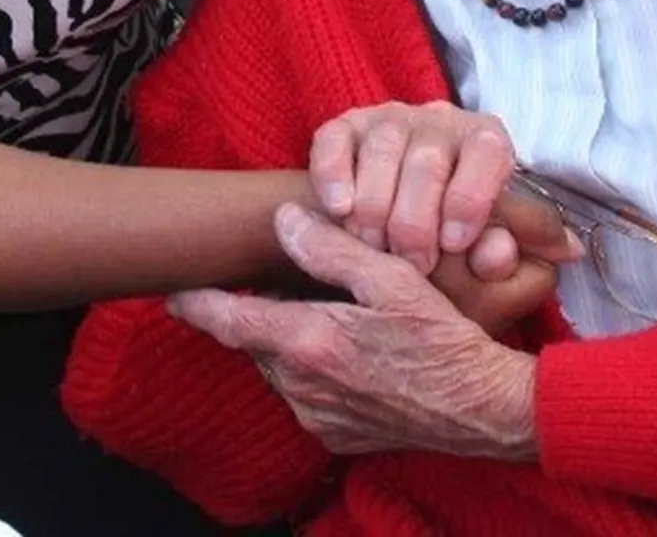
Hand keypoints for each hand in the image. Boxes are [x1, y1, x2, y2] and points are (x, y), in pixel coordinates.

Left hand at [170, 202, 539, 458]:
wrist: (485, 409)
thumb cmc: (443, 338)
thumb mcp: (392, 278)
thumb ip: (331, 248)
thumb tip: (282, 221)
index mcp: (310, 344)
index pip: (230, 322)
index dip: (197, 304)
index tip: (170, 289)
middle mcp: (304, 388)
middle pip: (255, 342)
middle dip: (257, 313)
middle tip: (275, 282)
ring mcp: (319, 417)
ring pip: (278, 367)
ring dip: (285, 339)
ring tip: (315, 309)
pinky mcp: (338, 435)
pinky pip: (304, 393)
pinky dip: (309, 366)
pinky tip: (341, 345)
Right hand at [309, 100, 521, 271]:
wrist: (410, 233)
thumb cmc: (460, 250)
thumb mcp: (494, 262)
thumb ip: (504, 262)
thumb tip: (496, 254)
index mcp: (487, 142)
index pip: (487, 150)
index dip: (470, 197)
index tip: (453, 244)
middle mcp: (441, 122)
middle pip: (427, 159)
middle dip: (415, 221)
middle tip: (413, 265)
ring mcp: (391, 121)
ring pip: (382, 149)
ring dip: (374, 208)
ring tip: (375, 249)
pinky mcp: (348, 127)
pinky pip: (334, 139)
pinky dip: (332, 174)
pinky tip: (338, 210)